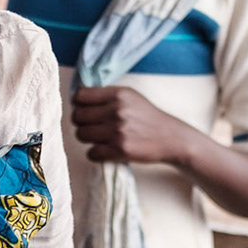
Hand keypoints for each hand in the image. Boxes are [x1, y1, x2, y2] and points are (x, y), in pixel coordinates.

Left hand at [72, 86, 194, 165]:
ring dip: (87, 139)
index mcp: (118, 94)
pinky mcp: (119, 150)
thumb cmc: (148, 118)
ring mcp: (117, 131)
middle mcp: (116, 110)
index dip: (78, 104)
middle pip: (77, 117)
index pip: (80, 96)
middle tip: (91, 126)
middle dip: (81, 123)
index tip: (83, 109)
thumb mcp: (131, 97)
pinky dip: (95, 154)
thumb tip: (78, 100)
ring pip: (81, 135)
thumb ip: (107, 97)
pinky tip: (105, 150)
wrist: (170, 138)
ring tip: (99, 138)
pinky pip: (91, 153)